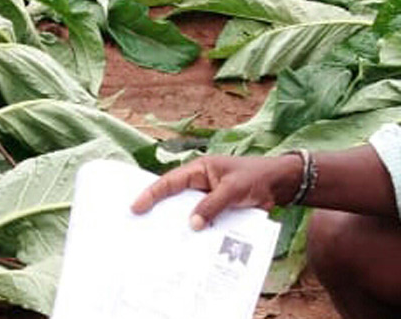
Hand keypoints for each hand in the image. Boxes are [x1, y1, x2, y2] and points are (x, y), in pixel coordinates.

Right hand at [131, 153, 303, 229]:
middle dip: (159, 211)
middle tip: (141, 225)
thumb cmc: (255, 178)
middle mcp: (199, 184)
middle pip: (174, 198)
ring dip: (181, 225)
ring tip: (164, 241)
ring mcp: (208, 198)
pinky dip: (199, 232)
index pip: (170, 182)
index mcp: (198, 170)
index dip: (151, 194)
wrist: (281, 185)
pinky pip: (205, 222)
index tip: (136, 207)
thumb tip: (192, 225)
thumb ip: (212, 205)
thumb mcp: (233, 190)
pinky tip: (193, 247)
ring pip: (189, 213)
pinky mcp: (219, 211)